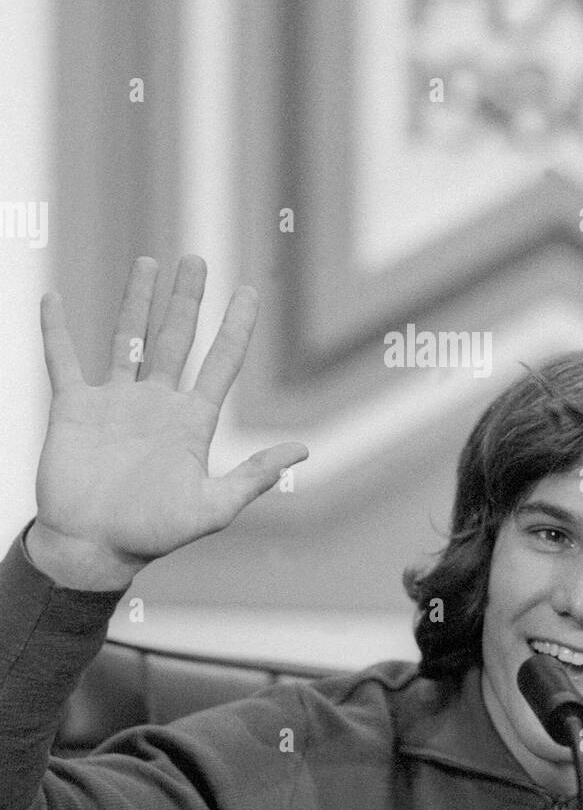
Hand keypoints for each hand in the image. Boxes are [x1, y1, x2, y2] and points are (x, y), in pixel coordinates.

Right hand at [28, 255, 307, 589]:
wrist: (92, 549)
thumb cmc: (152, 535)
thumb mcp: (212, 508)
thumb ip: (253, 476)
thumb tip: (303, 452)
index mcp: (191, 421)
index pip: (220, 362)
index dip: (235, 327)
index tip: (248, 292)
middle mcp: (156, 403)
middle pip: (176, 338)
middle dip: (187, 299)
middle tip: (196, 260)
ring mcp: (115, 401)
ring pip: (128, 337)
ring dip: (137, 300)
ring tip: (148, 263)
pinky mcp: (74, 409)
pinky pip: (63, 360)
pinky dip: (55, 331)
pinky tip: (52, 299)